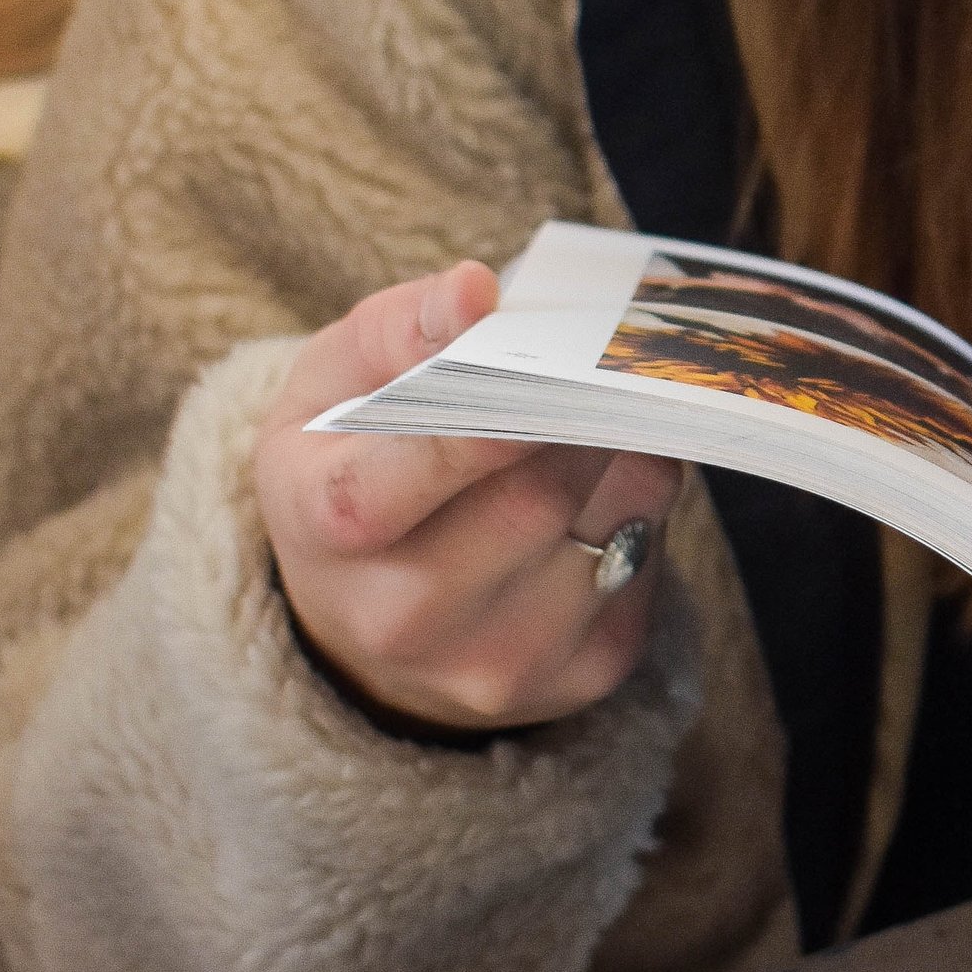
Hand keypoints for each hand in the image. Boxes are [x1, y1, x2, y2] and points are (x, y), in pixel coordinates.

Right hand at [255, 263, 682, 732]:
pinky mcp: (576, 678)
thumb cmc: (350, 466)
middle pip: (531, 504)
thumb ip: (398, 329)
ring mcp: (496, 662)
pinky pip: (647, 571)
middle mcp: (403, 617)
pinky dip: (644, 514)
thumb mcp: (332, 384)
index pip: (391, 489)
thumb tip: (473, 293)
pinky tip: (602, 494)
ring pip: (612, 530)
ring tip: (594, 425)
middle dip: (581, 419)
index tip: (539, 374)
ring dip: (626, 460)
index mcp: (325, 531)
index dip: (472, 433)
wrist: (367, 612)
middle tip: (599, 365)